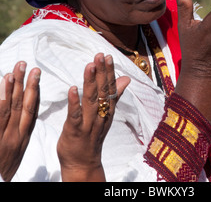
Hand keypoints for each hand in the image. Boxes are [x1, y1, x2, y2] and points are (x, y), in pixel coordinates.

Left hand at [0, 62, 40, 181]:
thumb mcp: (17, 151)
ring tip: (13, 71)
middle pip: (22, 106)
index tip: (36, 76)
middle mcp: (15, 136)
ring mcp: (3, 137)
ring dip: (12, 87)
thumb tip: (26, 114)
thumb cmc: (4, 170)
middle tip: (27, 66)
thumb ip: (20, 131)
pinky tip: (0, 86)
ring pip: (9, 108)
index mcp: (23, 139)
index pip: (31, 111)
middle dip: (25, 84)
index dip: (34, 92)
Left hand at [57, 53, 129, 181]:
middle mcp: (100, 115)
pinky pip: (75, 116)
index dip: (109, 72)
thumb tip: (126, 78)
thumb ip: (115, 95)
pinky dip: (74, 102)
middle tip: (100, 56)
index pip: (110, 88)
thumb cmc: (92, 137)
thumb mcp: (107, 115)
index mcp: (107, 110)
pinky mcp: (74, 131)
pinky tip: (73, 89)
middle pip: (103, 92)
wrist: (83, 165)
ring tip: (90, 65)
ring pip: (91, 101)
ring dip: (91, 82)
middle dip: (102, 73)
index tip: (108, 56)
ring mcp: (88, 123)